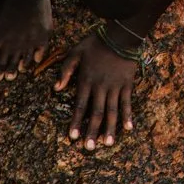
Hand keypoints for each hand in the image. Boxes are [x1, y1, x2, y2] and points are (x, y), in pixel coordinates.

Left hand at [56, 32, 139, 149]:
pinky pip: (127, 103)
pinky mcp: (127, 84)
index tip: (72, 137)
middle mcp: (101, 86)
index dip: (76, 122)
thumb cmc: (95, 43)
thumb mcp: (75, 52)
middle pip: (96, 113)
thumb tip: (55, 89)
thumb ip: (65, 71)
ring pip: (112, 111)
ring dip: (110, 128)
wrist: (120, 34)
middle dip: (92, 131)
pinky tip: (128, 129)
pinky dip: (128, 115)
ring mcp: (115, 86)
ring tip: (107, 144)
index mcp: (86, 81)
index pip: (80, 106)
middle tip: (89, 148)